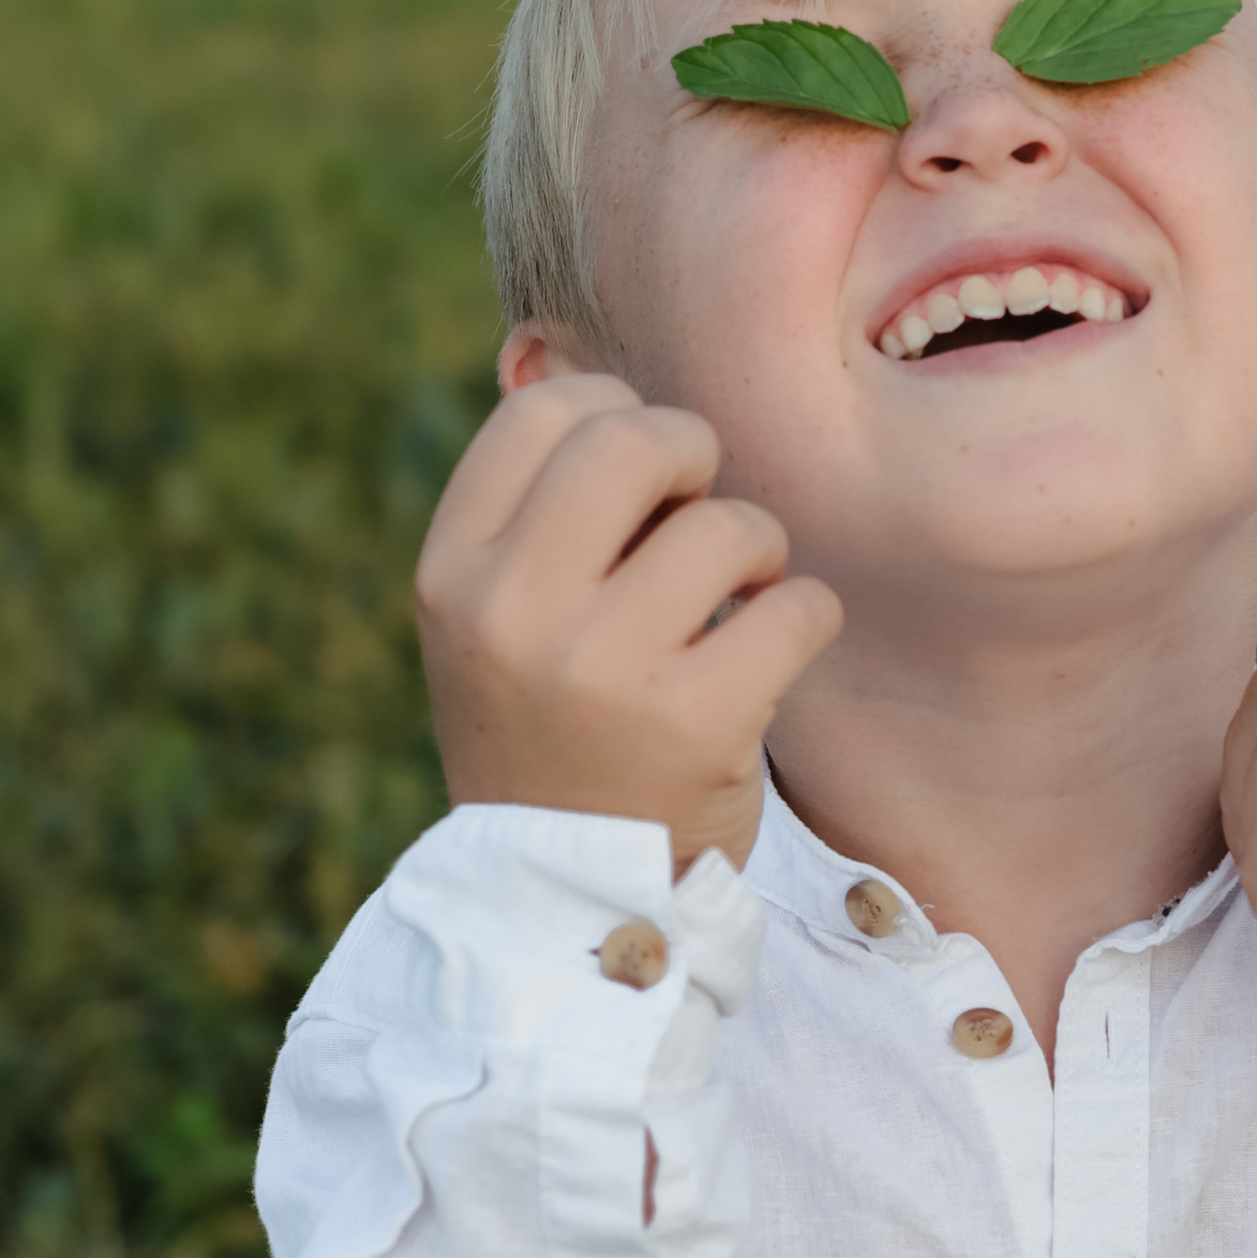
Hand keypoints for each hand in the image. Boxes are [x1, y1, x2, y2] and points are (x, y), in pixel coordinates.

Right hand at [414, 373, 841, 868]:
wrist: (570, 903)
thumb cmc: (553, 733)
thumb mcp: (494, 622)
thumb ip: (533, 509)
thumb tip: (572, 354)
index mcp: (452, 573)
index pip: (544, 411)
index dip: (616, 416)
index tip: (641, 479)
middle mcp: (511, 612)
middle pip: (637, 439)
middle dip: (698, 457)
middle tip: (705, 516)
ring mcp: (601, 668)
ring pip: (731, 523)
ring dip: (759, 551)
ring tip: (737, 603)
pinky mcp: (695, 720)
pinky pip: (798, 605)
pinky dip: (805, 620)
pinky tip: (769, 659)